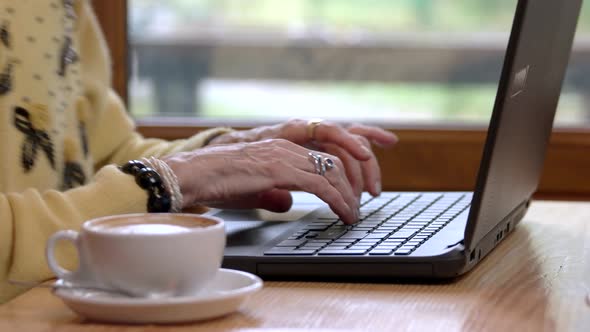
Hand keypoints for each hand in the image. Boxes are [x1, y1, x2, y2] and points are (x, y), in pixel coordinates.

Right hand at [163, 139, 360, 223]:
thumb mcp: (252, 188)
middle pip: (335, 160)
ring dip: (349, 195)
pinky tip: (343, 213)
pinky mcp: (280, 169)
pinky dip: (338, 201)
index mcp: (282, 148)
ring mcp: (284, 155)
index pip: (324, 156)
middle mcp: (287, 147)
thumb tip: (288, 203)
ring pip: (332, 171)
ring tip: (354, 214)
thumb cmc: (216, 183)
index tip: (353, 194)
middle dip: (353, 183)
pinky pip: (320, 184)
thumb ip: (273, 192)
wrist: (193, 175)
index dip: (343, 175)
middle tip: (359, 206)